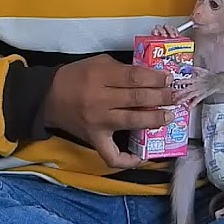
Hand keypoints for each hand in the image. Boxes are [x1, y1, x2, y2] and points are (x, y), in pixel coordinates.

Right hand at [41, 54, 184, 168]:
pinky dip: (128, 160)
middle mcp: (100, 100)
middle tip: (175, 96)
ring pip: (132, 122)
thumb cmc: (76, 77)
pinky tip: (143, 157)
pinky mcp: (94, 139)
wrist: (48, 97)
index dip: (155, 78)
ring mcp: (98, 122)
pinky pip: (112, 155)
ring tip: (169, 116)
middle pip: (137, 99)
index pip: (135, 78)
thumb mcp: (99, 63)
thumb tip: (151, 77)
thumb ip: (123, 69)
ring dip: (155, 120)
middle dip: (161, 97)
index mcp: (101, 77)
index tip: (168, 79)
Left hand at [177, 66, 213, 109]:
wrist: (217, 82)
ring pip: (190, 96)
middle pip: (187, 89)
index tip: (175, 83)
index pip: (187, 81)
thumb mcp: (202, 71)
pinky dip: (192, 104)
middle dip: (180, 92)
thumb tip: (192, 68)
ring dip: (184, 99)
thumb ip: (196, 70)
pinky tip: (189, 108)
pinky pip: (196, 101)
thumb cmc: (210, 76)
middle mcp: (196, 86)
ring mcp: (198, 92)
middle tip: (174, 95)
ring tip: (178, 102)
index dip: (181, 82)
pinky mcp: (202, 96)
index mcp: (195, 80)